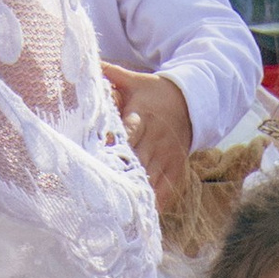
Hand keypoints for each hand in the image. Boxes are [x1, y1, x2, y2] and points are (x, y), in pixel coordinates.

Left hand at [105, 63, 194, 208]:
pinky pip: (167, 189)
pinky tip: (141, 216)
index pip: (129, 132)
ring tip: (117, 210)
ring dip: (135, 193)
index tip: (100, 157)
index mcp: (143, 115)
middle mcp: (156, 138)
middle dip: (121, 176)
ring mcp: (167, 155)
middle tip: (100, 193)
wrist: (192, 101)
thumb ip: (111, 73)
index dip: (116, 145)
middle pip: (137, 161)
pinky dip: (155, 203)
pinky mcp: (177, 167)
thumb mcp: (135, 80)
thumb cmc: (156, 92)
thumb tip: (86, 61)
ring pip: (151, 178)